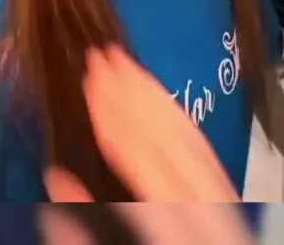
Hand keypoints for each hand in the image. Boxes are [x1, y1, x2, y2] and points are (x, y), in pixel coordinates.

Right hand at [42, 47, 252, 243]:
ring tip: (124, 63)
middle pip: (175, 149)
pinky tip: (156, 98)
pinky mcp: (229, 205)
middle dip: (136, 98)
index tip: (91, 81)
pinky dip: (178, 119)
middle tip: (102, 57)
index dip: (120, 124)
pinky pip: (205, 153)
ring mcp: (227, 209)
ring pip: (194, 144)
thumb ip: (87, 233)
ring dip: (157, 98)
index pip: (151, 174)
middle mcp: (212, 217)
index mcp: (181, 235)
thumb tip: (54, 179)